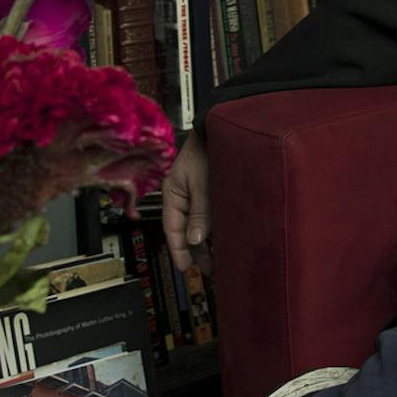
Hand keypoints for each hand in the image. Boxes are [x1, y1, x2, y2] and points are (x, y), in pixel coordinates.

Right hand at [161, 133, 209, 273]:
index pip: (172, 229)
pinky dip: (215, 228)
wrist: (221, 128)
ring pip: (199, 224)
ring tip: (218, 259)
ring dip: (207, 241)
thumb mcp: (202, 184)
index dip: (178, 250)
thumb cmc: (207, 150)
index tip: (185, 266)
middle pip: (186, 230)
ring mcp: (197, 195)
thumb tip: (195, 239)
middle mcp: (183, 197)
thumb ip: (200, 212)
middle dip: (196, 250)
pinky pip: (210, 215)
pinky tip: (225, 240)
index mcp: (172, 194)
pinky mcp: (211, 192)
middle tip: (207, 268)